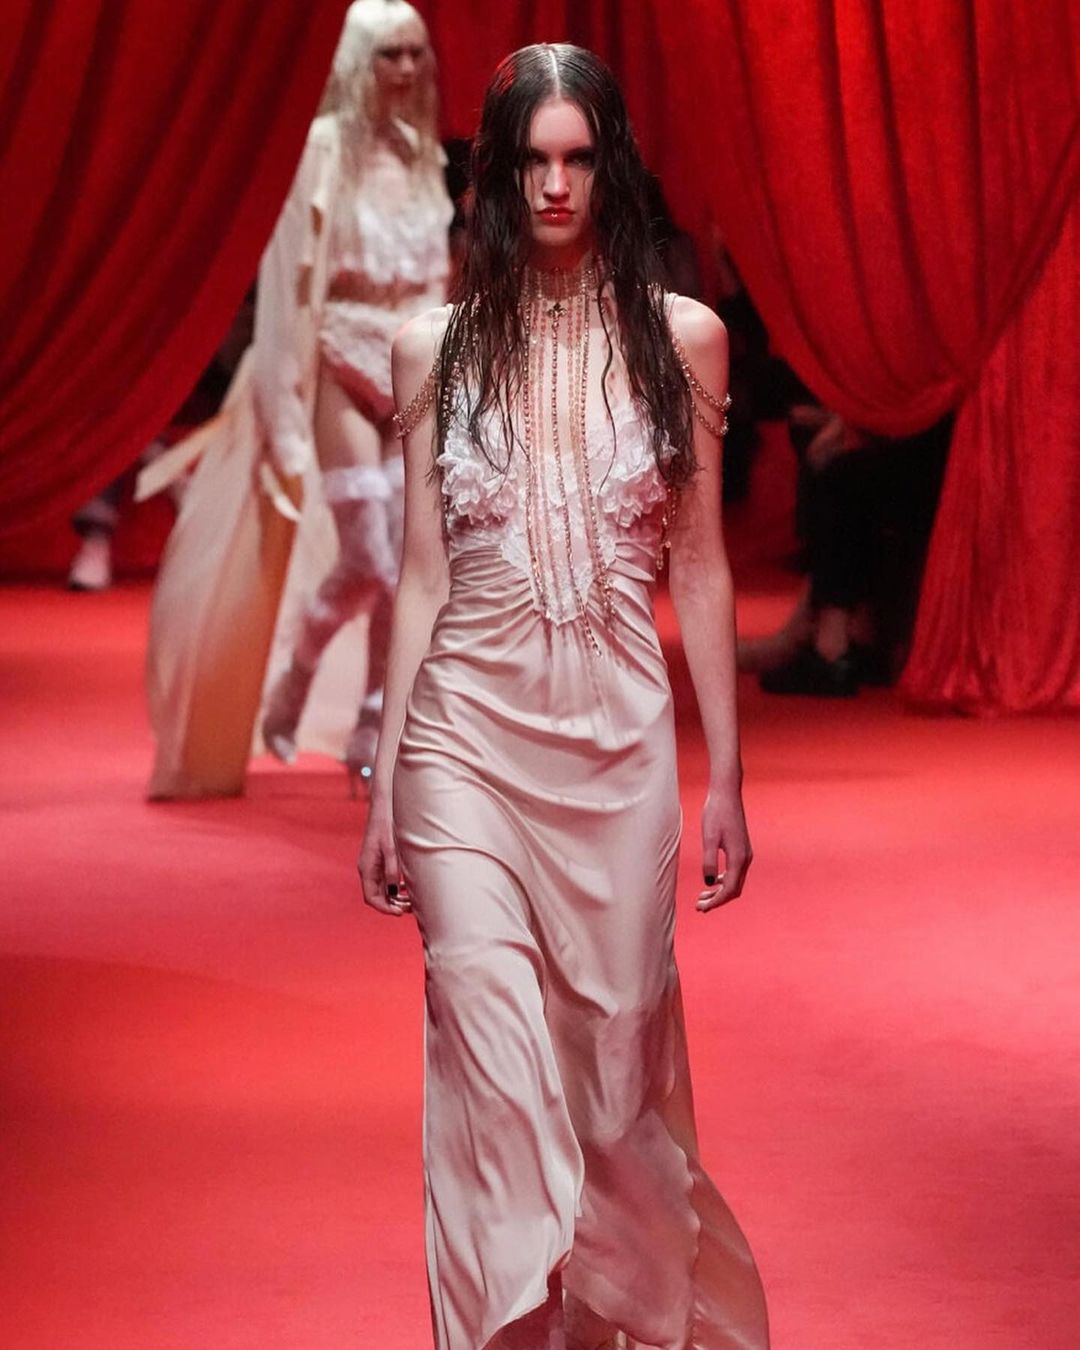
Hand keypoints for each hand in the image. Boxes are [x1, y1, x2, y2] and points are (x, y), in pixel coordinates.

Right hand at [357, 796, 410, 916]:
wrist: (384, 806)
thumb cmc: (387, 825)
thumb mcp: (392, 849)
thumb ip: (392, 870)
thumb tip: (394, 891)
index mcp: (366, 868)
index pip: (371, 897)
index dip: (385, 908)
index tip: (399, 913)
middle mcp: (367, 869)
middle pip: (377, 896)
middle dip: (392, 905)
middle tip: (410, 909)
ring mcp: (373, 865)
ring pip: (382, 889)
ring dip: (395, 898)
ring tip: (411, 902)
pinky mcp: (379, 860)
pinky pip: (385, 880)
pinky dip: (396, 887)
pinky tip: (408, 888)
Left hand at [696, 782, 752, 912]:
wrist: (726, 794)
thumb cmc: (716, 813)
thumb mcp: (709, 838)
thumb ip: (709, 861)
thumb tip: (708, 883)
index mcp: (738, 858)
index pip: (729, 890)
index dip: (715, 902)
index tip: (701, 908)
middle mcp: (745, 858)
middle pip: (734, 889)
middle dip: (717, 900)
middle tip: (699, 906)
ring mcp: (745, 854)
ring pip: (734, 881)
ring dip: (719, 891)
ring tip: (702, 897)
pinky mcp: (741, 849)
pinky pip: (734, 872)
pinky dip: (723, 881)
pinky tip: (711, 881)